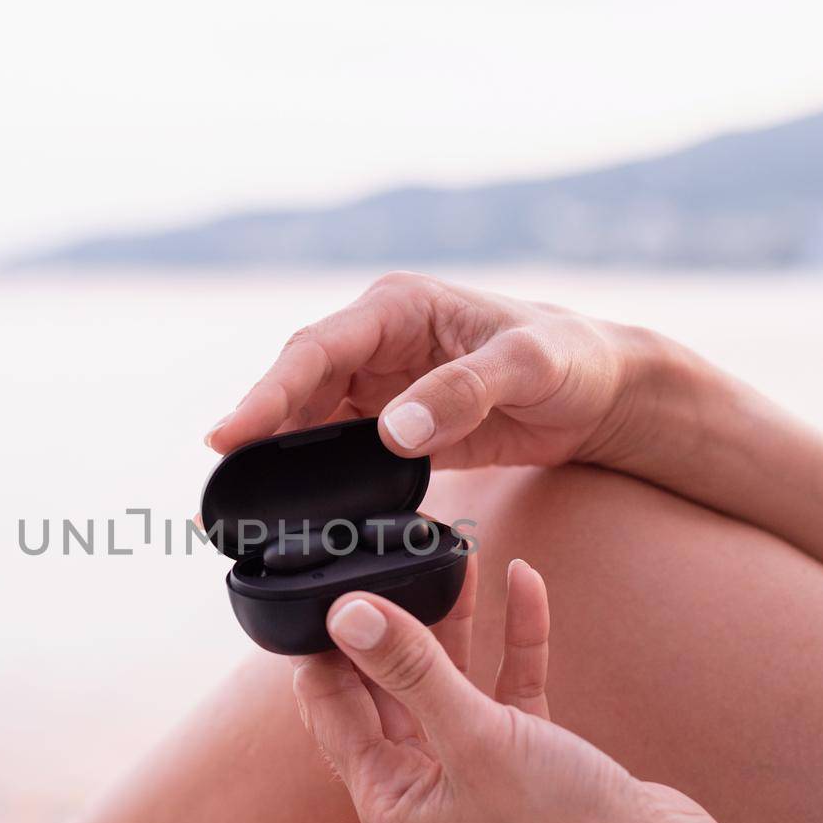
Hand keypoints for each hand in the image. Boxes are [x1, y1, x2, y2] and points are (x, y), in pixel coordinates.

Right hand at [207, 271, 698, 470]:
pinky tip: (297, 514)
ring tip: (244, 512)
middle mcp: (378, 342)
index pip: (314, 350)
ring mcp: (381, 385)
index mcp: (397, 309)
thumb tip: (391, 431)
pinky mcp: (392, 424)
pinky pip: (338, 451)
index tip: (225, 437)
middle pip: (297, 388)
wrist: (601, 392)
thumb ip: (461, 393)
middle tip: (220, 492)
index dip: (265, 394)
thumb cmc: (569, 360)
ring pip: (309, 423)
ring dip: (278, 461)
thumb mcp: (526, 368)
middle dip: (255, 434)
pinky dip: (314, 480)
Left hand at [292, 560, 715, 822]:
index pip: (333, 711)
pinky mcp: (524, 758)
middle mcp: (421, 793)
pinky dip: (514, 640)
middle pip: (387, 690)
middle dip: (394, 623)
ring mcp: (472, 775)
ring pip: (447, 681)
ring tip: (455, 556)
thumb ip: (408, 670)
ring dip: (455, 622)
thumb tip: (346, 615)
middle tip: (394, 561)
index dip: (329, 646)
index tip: (333, 583)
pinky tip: (523, 582)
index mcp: (387, 805)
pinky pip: (505, 686)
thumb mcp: (473, 736)